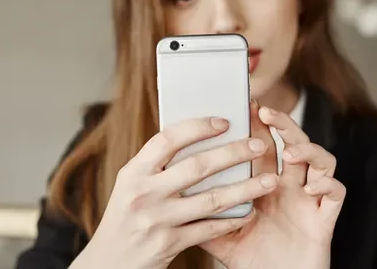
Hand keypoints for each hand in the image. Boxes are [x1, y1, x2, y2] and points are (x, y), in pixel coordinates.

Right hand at [72, 117, 278, 268]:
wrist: (106, 264)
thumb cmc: (125, 220)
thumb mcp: (131, 187)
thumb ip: (157, 167)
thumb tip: (197, 138)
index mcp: (133, 172)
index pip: (167, 140)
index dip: (198, 127)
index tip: (225, 122)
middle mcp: (143, 193)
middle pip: (196, 166)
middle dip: (233, 154)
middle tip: (259, 146)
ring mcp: (156, 219)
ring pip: (210, 199)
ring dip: (245, 188)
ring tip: (269, 181)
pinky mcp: (168, 244)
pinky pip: (209, 228)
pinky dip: (232, 220)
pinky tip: (249, 212)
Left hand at [200, 102, 345, 268]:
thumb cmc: (254, 260)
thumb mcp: (224, 237)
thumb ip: (206, 215)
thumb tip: (176, 196)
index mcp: (267, 186)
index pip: (265, 147)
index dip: (259, 125)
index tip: (245, 105)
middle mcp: (290, 188)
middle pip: (295, 143)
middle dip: (283, 125)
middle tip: (265, 113)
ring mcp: (309, 201)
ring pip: (321, 160)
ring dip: (309, 149)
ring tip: (291, 152)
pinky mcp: (325, 219)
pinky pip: (336, 192)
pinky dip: (328, 183)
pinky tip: (313, 185)